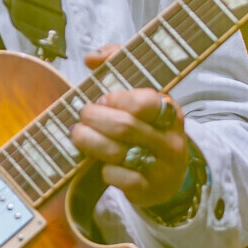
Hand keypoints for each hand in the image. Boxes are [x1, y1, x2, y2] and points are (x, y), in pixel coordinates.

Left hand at [69, 45, 189, 211]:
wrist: (170, 179)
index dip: (118, 99)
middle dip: (95, 120)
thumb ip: (118, 66)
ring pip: (120, 153)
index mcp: (170, 113)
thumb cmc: (147, 129)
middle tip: (81, 116)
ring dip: (91, 142)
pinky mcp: (149, 190)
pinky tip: (99, 163)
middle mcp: (170, 140)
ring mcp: (161, 168)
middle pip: (127, 127)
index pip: (146, 102)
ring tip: (77, 134)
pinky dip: (105, 170)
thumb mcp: (141, 99)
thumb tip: (92, 57)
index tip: (100, 100)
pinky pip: (120, 178)